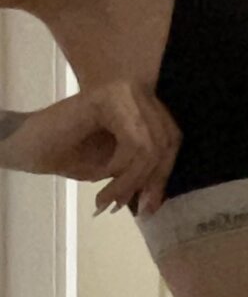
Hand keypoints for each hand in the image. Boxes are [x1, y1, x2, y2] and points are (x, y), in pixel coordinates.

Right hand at [5, 80, 182, 215]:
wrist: (26, 145)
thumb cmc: (68, 153)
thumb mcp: (115, 166)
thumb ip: (142, 172)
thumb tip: (159, 198)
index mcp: (145, 103)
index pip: (172, 138)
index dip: (163, 173)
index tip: (149, 206)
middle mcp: (138, 90)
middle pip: (165, 141)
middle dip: (147, 181)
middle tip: (123, 205)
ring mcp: (124, 90)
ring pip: (150, 145)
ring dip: (128, 180)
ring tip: (106, 198)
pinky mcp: (108, 98)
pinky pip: (134, 141)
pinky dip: (119, 167)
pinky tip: (100, 174)